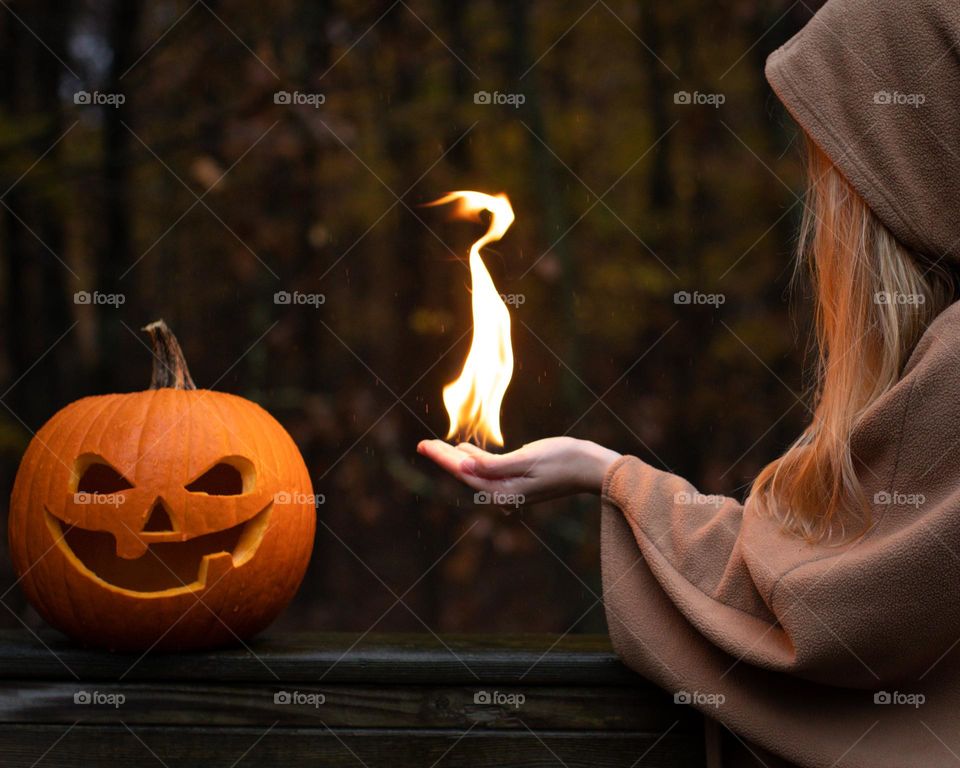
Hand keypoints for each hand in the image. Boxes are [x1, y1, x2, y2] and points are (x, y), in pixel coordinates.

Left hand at [417, 436, 620, 505]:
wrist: (592, 468)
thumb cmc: (563, 460)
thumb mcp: (526, 459)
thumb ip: (493, 465)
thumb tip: (464, 464)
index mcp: (503, 490)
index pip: (463, 471)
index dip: (441, 457)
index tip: (423, 444)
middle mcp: (504, 493)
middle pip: (465, 473)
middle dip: (443, 458)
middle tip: (422, 443)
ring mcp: (512, 489)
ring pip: (475, 472)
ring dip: (456, 458)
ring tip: (437, 446)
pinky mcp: (519, 482)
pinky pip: (488, 471)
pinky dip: (474, 459)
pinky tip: (466, 450)